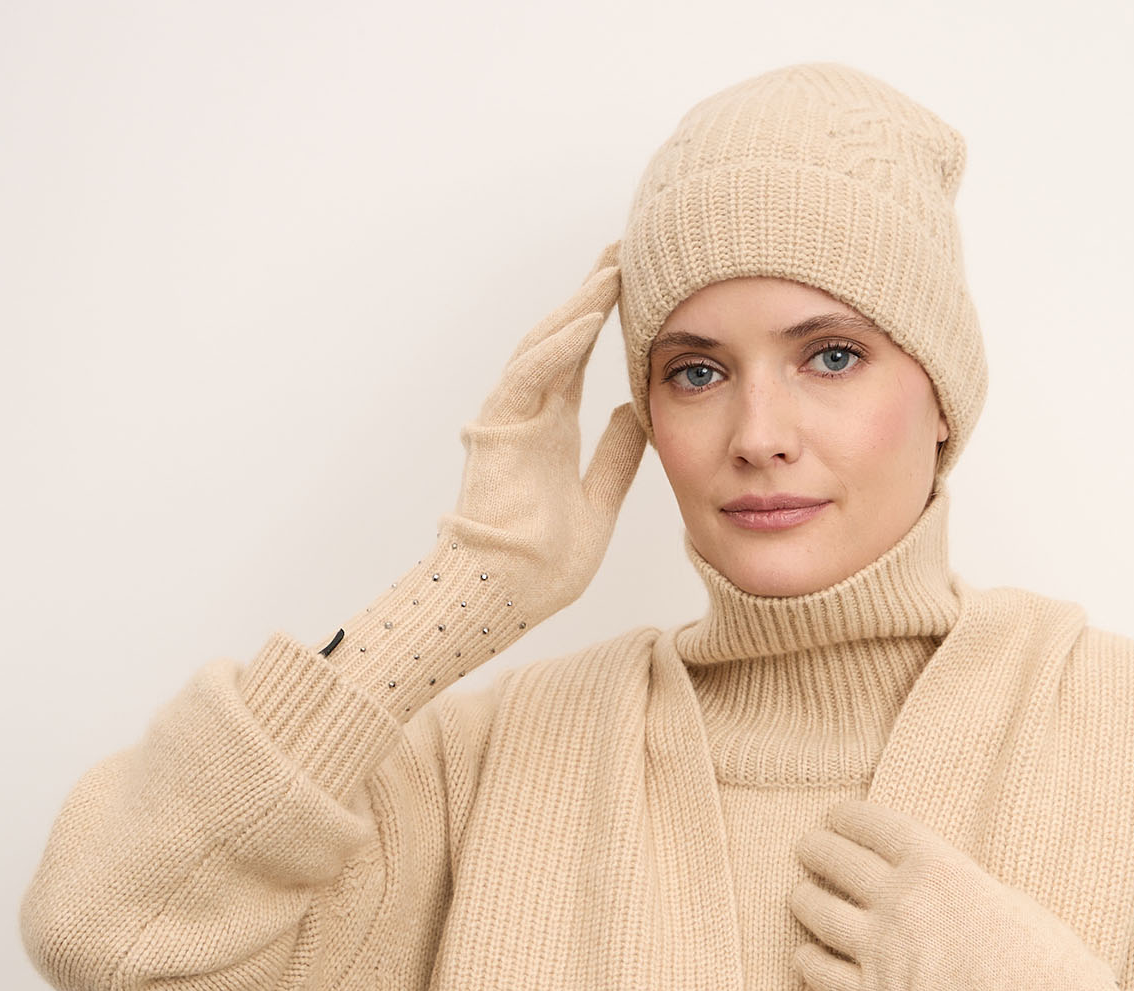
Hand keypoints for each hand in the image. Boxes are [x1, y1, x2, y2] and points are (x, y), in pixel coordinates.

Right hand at [442, 242, 647, 627]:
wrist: (504, 600)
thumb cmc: (542, 567)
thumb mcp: (600, 502)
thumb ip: (616, 455)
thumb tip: (634, 411)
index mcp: (551, 431)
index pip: (578, 361)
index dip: (602, 320)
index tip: (635, 282)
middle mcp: (529, 417)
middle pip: (561, 340)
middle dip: (590, 293)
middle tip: (624, 248)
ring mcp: (510, 422)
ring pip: (544, 348)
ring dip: (577, 307)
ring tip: (613, 267)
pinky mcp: (499, 434)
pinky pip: (530, 378)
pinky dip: (558, 347)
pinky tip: (587, 317)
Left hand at [789, 797, 1117, 990]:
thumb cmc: (1043, 957)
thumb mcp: (999, 895)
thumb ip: (953, 885)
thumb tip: (928, 885)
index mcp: (938, 865)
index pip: (871, 825)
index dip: (845, 818)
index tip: (834, 817)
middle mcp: (900, 899)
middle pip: (834, 859)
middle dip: (815, 850)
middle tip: (810, 850)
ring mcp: (883, 949)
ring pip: (815, 911)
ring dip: (803, 899)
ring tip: (802, 896)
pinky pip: (821, 975)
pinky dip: (807, 962)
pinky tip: (805, 956)